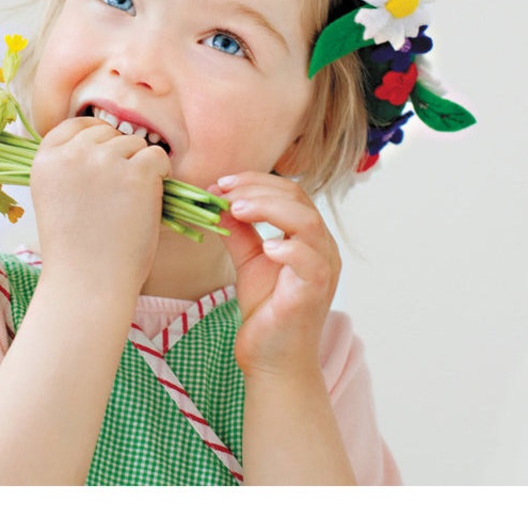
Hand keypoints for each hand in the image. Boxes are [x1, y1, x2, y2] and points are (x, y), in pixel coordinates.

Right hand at [30, 117, 170, 296]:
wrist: (88, 284)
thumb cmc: (75, 249)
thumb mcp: (55, 197)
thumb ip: (69, 165)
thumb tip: (101, 138)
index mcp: (45, 159)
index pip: (76, 125)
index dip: (96, 138)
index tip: (105, 159)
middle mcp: (72, 153)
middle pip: (107, 132)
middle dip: (119, 154)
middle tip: (118, 192)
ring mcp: (104, 161)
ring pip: (134, 142)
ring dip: (140, 166)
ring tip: (130, 202)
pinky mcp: (136, 173)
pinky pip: (157, 156)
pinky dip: (161, 174)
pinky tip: (151, 198)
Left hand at [214, 172, 340, 379]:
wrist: (272, 360)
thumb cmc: (266, 310)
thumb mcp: (249, 261)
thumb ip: (239, 231)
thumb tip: (220, 202)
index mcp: (308, 236)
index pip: (289, 192)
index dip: (255, 182)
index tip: (222, 184)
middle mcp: (322, 247)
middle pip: (297, 199)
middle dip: (257, 189)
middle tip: (224, 192)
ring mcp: (323, 269)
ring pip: (307, 221)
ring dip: (269, 208)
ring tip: (238, 209)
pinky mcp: (315, 292)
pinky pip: (310, 261)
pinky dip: (288, 248)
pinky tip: (265, 247)